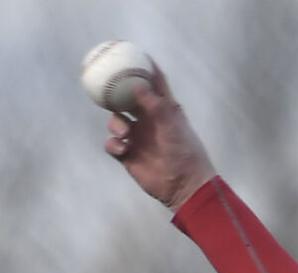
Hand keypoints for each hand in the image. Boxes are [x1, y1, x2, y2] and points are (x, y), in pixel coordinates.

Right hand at [104, 61, 215, 210]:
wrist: (183, 186)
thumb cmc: (184, 152)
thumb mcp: (172, 124)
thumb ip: (154, 103)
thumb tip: (136, 84)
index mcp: (162, 110)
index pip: (153, 84)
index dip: (144, 68)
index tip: (133, 54)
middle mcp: (148, 121)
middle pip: (126, 100)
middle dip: (116, 93)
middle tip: (106, 86)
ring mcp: (137, 138)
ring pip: (116, 121)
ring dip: (115, 123)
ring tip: (124, 133)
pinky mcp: (129, 156)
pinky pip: (112, 145)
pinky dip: (113, 144)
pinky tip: (122, 149)